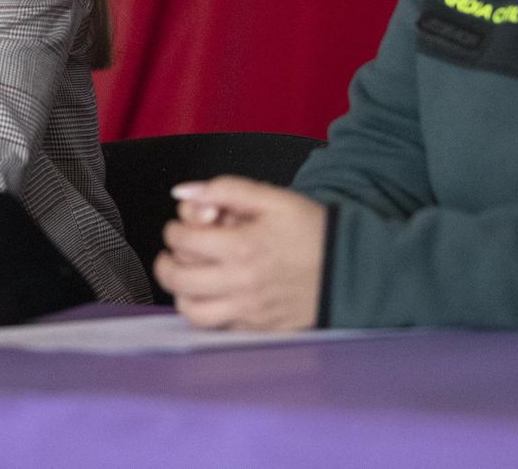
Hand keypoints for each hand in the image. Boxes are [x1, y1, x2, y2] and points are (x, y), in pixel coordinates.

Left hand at [154, 177, 326, 330]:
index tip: (185, 225)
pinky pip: (217, 328)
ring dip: (182, 292)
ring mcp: (249, 311)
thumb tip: (183, 192)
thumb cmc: (311, 229)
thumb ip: (224, 189)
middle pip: (178, 279)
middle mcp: (241, 283)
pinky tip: (214, 295)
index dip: (175, 228)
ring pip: (192, 311)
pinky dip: (207, 312)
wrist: (351, 265)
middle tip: (176, 252)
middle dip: (167, 262)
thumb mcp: (271, 197)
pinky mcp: (259, 328)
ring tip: (190, 277)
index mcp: (242, 247)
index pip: (182, 240)